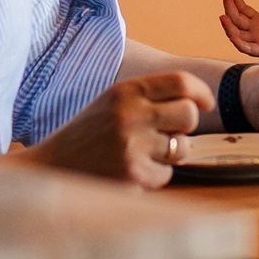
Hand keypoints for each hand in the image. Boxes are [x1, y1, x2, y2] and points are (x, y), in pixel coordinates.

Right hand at [20, 72, 216, 187]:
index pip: (181, 81)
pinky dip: (154, 176)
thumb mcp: (113, 102)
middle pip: (189, 114)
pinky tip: (129, 172)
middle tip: (169, 134)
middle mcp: (131, 115)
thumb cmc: (89, 134)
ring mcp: (133, 146)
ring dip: (170, 154)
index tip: (206, 104)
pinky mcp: (134, 175)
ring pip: (182, 147)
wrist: (52, 168)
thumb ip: (150, 97)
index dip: (201, 93)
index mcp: (126, 91)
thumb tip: (198, 101)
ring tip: (143, 153)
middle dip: (186, 127)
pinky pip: (166, 175)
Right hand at [220, 0, 258, 60]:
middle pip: (237, 19)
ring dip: (229, 26)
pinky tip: (232, 38)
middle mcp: (253, 32)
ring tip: (222, 16)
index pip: (243, 10)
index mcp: (257, 23)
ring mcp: (256, 42)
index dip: (236, 0)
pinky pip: (248, 49)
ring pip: (237, 34)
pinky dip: (240, 44)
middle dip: (230, 8)